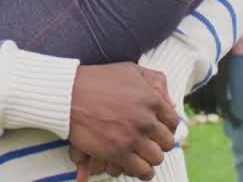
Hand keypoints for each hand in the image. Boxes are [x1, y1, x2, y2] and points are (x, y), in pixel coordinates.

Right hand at [68, 63, 178, 180]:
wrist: (68, 94)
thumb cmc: (98, 80)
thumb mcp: (130, 70)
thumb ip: (155, 81)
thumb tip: (171, 103)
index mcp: (152, 99)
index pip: (173, 122)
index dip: (167, 128)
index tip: (159, 131)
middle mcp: (146, 119)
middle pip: (167, 142)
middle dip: (159, 144)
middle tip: (150, 143)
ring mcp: (133, 137)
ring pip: (156, 158)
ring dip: (151, 159)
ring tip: (144, 157)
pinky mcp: (119, 152)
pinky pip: (142, 170)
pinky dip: (143, 172)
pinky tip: (139, 169)